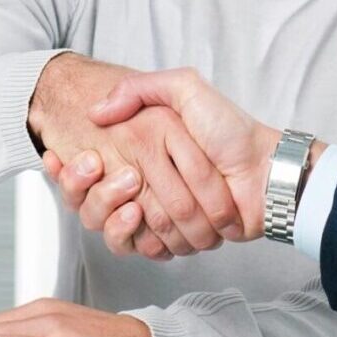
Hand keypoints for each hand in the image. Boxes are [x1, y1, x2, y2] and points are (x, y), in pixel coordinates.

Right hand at [59, 68, 288, 254]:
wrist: (264, 174)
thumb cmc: (231, 130)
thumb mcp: (187, 90)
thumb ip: (141, 88)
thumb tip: (96, 111)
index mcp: (137, 150)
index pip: (85, 171)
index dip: (72, 173)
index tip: (82, 162)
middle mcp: (139, 183)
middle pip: (91, 203)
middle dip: (99, 193)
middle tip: (117, 177)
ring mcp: (153, 214)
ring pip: (110, 228)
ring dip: (117, 214)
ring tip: (133, 201)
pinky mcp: (170, 241)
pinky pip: (138, 249)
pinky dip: (139, 238)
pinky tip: (138, 219)